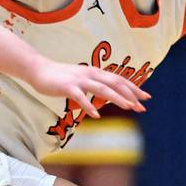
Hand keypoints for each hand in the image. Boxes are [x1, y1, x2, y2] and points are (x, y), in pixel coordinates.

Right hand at [26, 59, 148, 118]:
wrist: (39, 70)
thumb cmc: (61, 77)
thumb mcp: (82, 79)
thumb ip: (95, 84)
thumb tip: (109, 94)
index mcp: (95, 72)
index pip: (119, 80)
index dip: (133, 88)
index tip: (145, 97)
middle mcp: (90, 74)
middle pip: (115, 83)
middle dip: (131, 94)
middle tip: (142, 106)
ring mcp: (79, 80)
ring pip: (102, 89)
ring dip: (116, 98)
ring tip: (128, 107)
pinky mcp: (67, 87)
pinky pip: (80, 97)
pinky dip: (89, 106)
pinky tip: (96, 115)